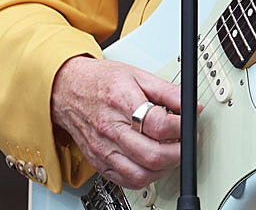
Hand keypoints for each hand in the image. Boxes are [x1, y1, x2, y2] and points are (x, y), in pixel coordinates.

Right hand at [49, 55, 181, 189]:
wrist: (65, 88)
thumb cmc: (99, 81)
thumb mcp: (136, 74)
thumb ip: (167, 91)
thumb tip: (191, 106)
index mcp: (121, 101)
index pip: (158, 125)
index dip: (181, 128)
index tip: (188, 125)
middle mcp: (110, 128)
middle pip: (152, 155)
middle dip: (177, 154)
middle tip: (185, 144)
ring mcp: (103, 148)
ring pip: (140, 174)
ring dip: (163, 169)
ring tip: (168, 155)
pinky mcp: (98, 162)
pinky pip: (126, 181)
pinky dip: (145, 177)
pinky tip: (150, 164)